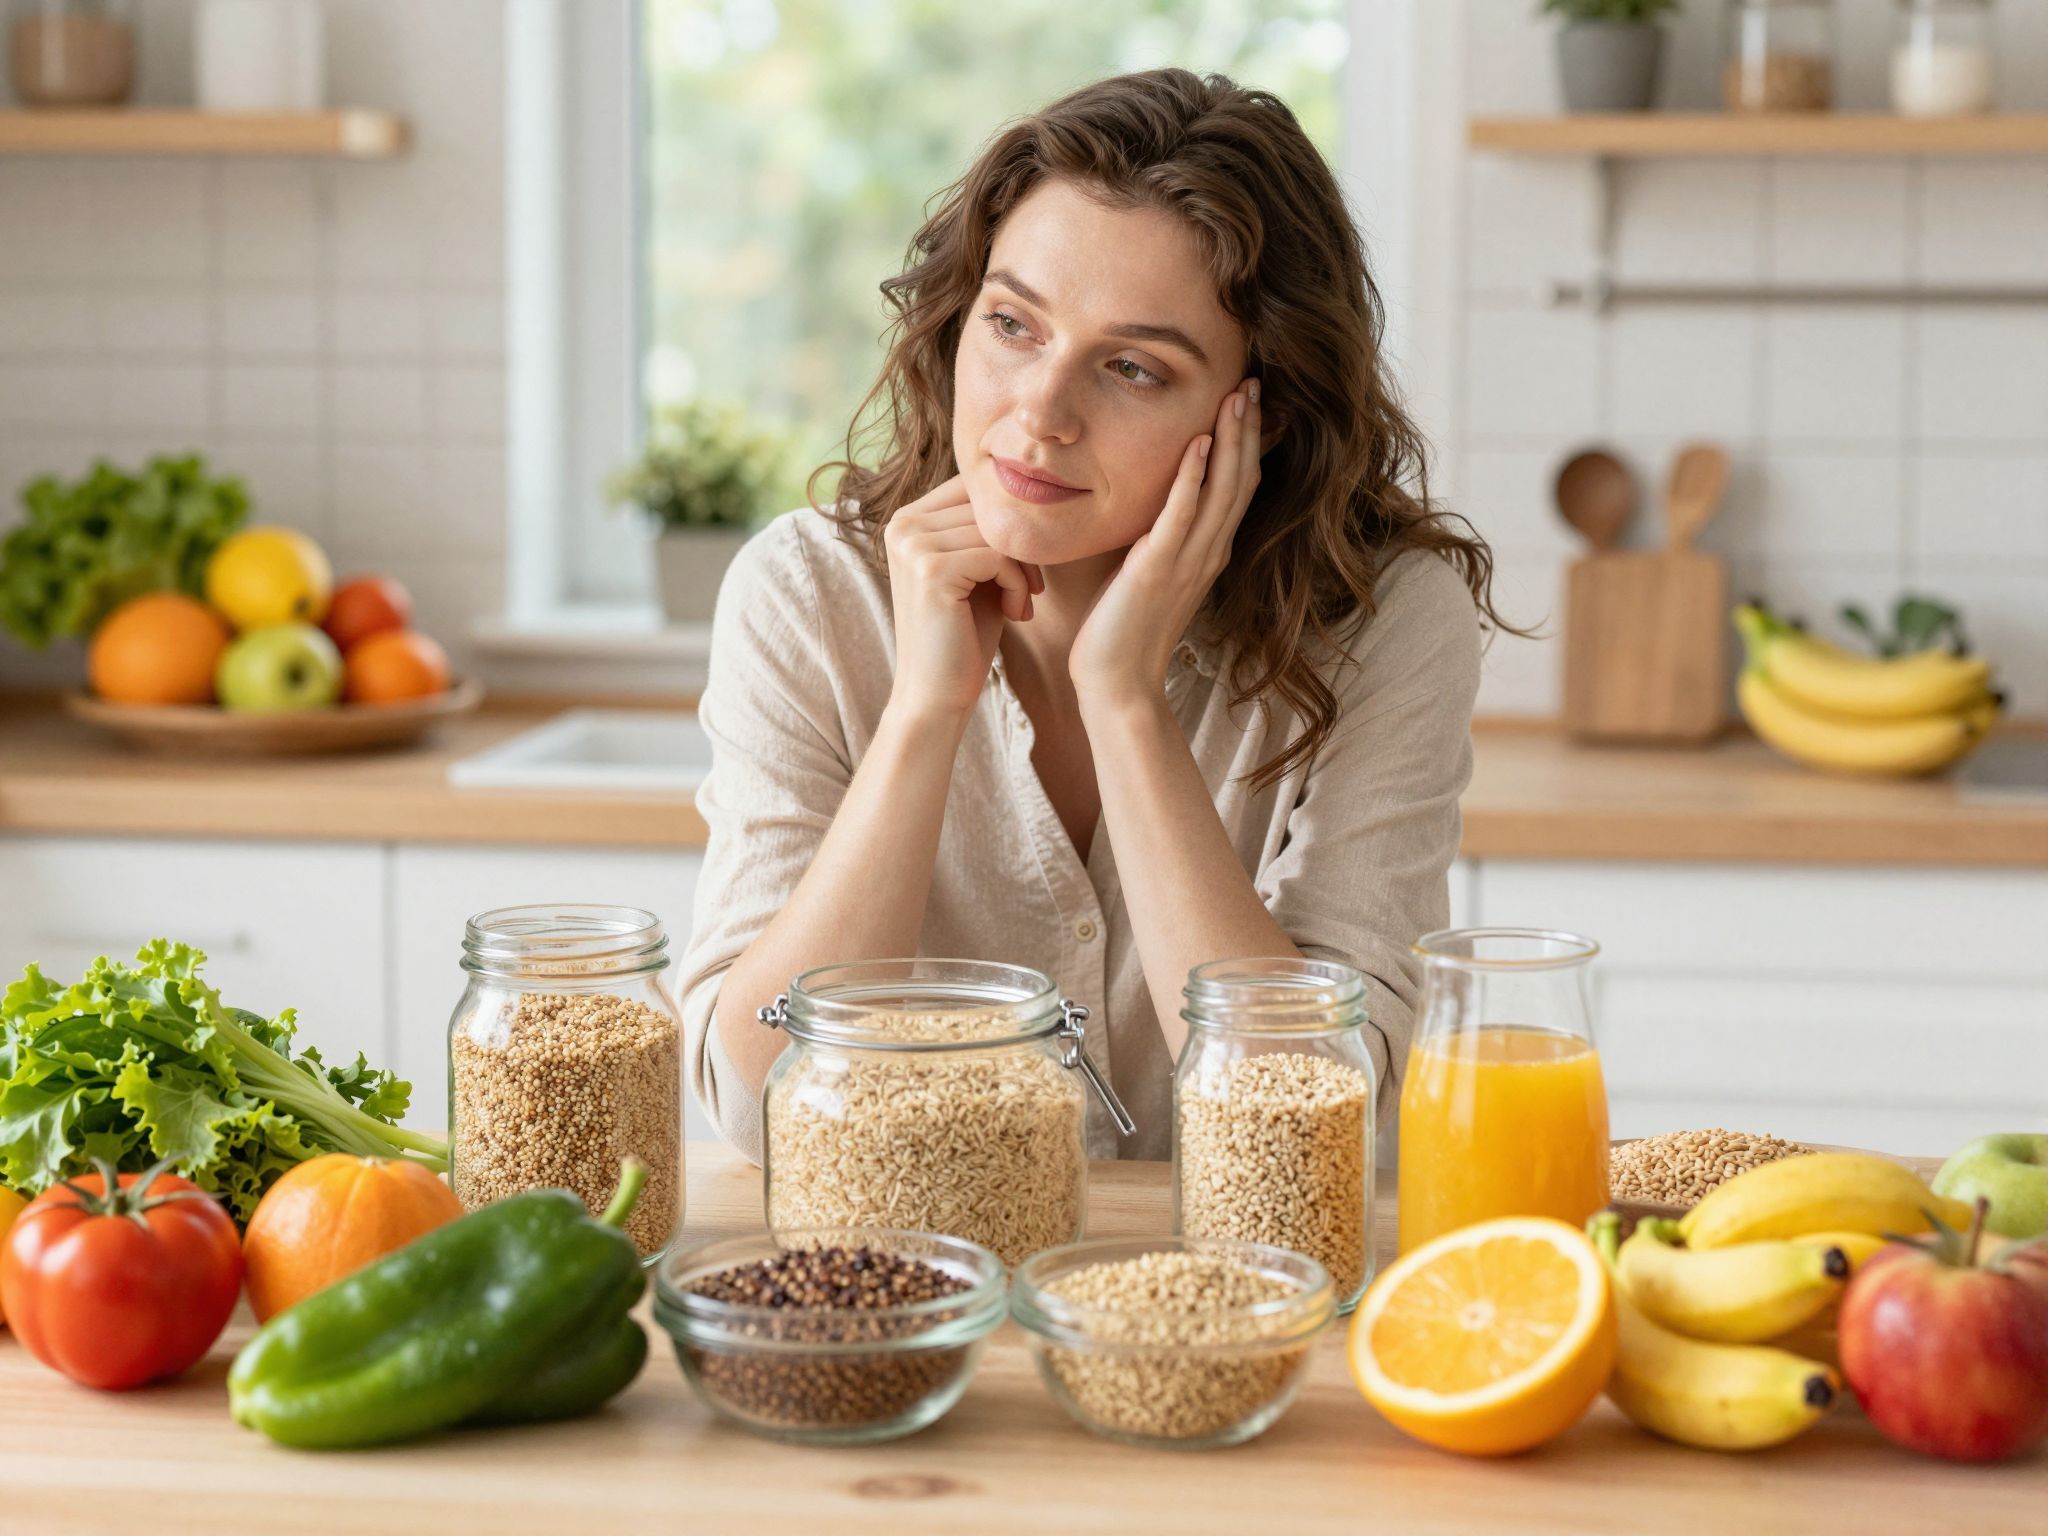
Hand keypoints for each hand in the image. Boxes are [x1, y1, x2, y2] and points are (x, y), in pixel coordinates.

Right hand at [882, 473, 1043, 720]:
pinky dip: (1019, 584)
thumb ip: (987, 529)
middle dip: (1022, 549)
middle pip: (990, 508)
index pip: (976, 490)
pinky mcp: (930, 569)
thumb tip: (1026, 486)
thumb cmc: (964, 634)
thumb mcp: (977, 571)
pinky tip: (1016, 613)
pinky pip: (998, 556)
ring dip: (1024, 570)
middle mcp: (902, 524)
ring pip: (999, 531)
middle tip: (1029, 591)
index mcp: (907, 519)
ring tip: (1021, 605)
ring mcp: (912, 545)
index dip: (1011, 523)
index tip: (1024, 567)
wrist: (937, 695)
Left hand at [1069, 378, 1262, 712]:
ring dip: (1231, 440)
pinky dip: (1193, 478)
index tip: (1247, 399)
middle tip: (1254, 381)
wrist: (1116, 685)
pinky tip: (1199, 442)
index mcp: (1206, 553)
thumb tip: (1145, 503)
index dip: (1246, 442)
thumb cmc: (1122, 632)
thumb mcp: (1146, 573)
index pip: (1237, 487)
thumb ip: (1155, 537)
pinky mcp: (1158, 570)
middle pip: (1241, 479)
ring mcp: (1187, 562)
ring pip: (1222, 490)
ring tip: (1237, 396)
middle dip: (1248, 428)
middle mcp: (1206, 553)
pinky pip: (1182, 516)